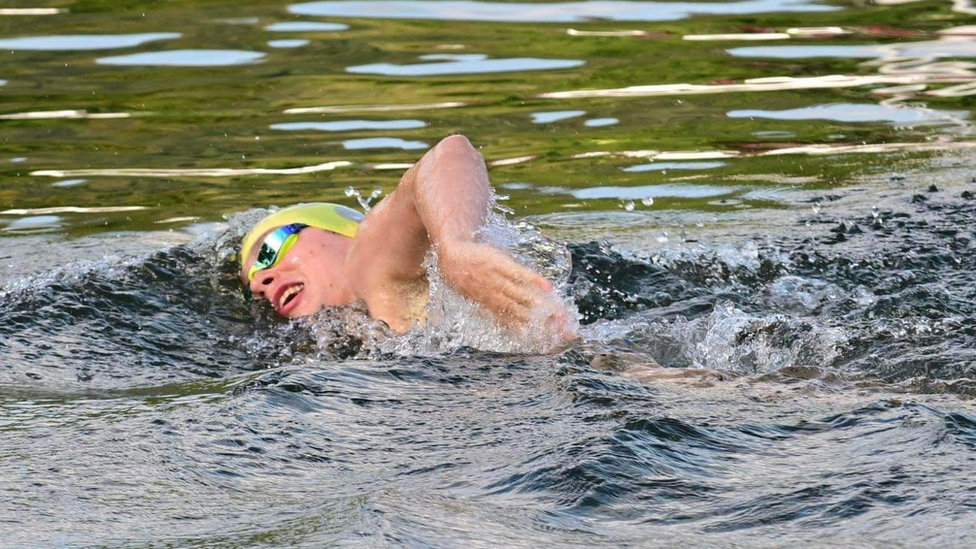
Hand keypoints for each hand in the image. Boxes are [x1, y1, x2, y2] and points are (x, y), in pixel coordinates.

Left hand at [437, 240, 576, 344]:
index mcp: (493, 308)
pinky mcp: (502, 264)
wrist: (451, 255)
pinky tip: (548, 287)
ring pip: (526, 297)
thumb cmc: (463, 278)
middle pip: (526, 314)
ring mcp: (500, 281)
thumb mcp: (474, 298)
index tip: (551, 342)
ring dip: (545, 307)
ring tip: (561, 316)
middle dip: (546, 324)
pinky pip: (520, 274)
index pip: (518, 324)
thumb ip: (491, 309)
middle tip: (565, 333)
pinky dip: (534, 280)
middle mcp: (499, 298)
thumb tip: (507, 321)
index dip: (534, 333)